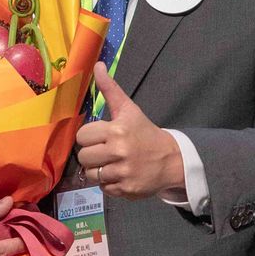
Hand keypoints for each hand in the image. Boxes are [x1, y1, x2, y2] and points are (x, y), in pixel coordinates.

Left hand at [75, 63, 183, 200]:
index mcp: (117, 130)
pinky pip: (103, 188)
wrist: (171, 160)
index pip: (82, 136)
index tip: (101, 136)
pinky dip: (109, 183)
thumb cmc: (145, 133)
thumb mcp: (129, 109)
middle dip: (92, 154)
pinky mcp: (126, 190)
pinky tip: (120, 174)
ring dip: (99, 170)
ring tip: (112, 163)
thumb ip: (110, 89)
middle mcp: (120, 152)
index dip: (90, 137)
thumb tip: (98, 65)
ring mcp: (123, 173)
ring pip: (91, 174)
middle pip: (84, 157)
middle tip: (106, 151)